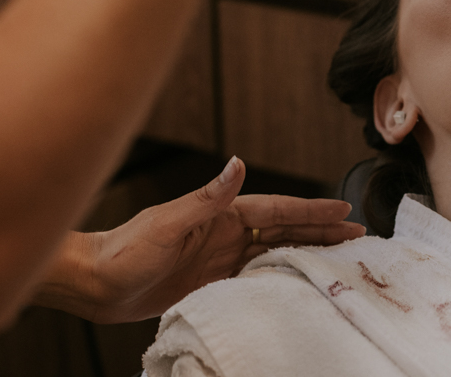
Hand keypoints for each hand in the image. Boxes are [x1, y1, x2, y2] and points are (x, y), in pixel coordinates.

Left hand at [37, 157, 363, 323]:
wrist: (93, 284)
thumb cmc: (122, 251)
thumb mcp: (167, 223)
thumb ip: (206, 197)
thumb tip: (236, 165)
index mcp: (222, 214)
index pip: (278, 211)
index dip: (312, 211)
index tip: (343, 211)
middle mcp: (227, 232)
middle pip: (285, 230)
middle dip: (321, 230)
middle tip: (357, 234)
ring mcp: (221, 256)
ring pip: (276, 251)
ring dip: (307, 251)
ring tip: (340, 256)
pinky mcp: (212, 280)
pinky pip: (258, 276)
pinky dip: (282, 276)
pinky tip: (299, 281)